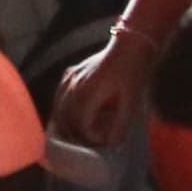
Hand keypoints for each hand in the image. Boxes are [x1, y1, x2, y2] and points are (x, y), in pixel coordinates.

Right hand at [50, 25, 159, 149]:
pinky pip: (59, 96)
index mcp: (88, 92)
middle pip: (65, 119)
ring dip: (65, 125)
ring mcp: (70, 78)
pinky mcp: (70, 73)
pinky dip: (61, 110)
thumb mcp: (132, 101)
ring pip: (58, 108)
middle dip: (74, 135)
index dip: (88, 137)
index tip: (101, 142)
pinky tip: (68, 117)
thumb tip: (112, 144)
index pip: (80, 124)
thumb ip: (121, 124)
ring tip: (77, 136)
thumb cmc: (132, 74)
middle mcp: (74, 85)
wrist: (130, 46)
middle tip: (88, 144)